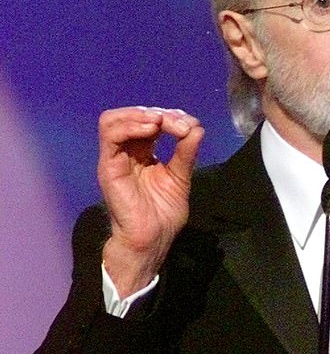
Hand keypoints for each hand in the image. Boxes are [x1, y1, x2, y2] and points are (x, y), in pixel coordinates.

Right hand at [98, 105, 203, 296]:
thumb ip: (186, 152)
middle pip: (133, 116)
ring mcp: (115, 158)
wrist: (152, 239)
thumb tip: (197, 127)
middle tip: (180, 124)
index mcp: (143, 153)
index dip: (170, 117)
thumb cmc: (163, 214)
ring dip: (140, 114)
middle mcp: (127, 152)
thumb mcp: (180, 177)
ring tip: (162, 123)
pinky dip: (130, 125)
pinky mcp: (108, 166)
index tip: (190, 125)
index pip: (150, 121)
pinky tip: (151, 129)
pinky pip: (110, 134)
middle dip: (159, 113)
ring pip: (114, 119)